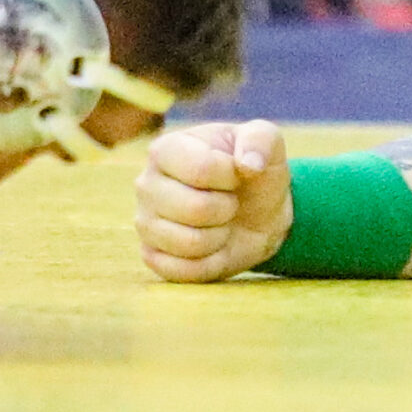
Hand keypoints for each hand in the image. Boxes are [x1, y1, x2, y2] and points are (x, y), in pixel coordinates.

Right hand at [134, 120, 291, 282]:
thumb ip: (261, 139)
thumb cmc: (253, 173)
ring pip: (190, 243)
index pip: (201, 169)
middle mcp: (145, 184)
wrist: (257, 214)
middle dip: (227, 209)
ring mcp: (145, 222)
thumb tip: (248, 164)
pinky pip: (184, 271)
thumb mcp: (266, 144)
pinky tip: (211, 246)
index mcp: (165, 149)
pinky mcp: (151, 256)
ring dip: (219, 237)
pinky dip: (209, 263)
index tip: (235, 174)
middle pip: (195, 209)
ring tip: (219, 222)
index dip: (231, 177)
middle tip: (228, 202)